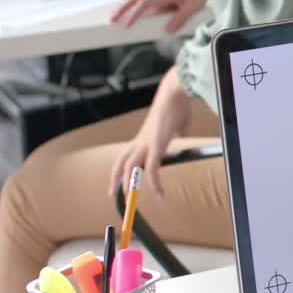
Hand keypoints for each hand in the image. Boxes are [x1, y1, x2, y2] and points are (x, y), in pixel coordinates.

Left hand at [109, 70, 192, 197]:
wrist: (174, 94)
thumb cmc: (177, 104)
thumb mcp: (177, 122)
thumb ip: (177, 130)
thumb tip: (181, 133)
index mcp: (144, 136)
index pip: (127, 154)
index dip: (122, 167)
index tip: (121, 178)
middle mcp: (141, 140)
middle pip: (121, 161)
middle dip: (115, 178)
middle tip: (112, 193)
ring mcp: (147, 143)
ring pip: (130, 167)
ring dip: (129, 184)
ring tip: (131, 199)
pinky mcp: (156, 146)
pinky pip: (152, 170)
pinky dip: (154, 184)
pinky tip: (160, 193)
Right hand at [110, 0, 206, 33]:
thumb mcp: (192, 7)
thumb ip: (179, 19)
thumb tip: (168, 30)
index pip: (144, 3)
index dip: (134, 14)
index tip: (126, 24)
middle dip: (121, 8)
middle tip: (111, 19)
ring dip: (125, 7)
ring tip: (116, 17)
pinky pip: (144, 1)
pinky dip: (134, 7)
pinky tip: (131, 15)